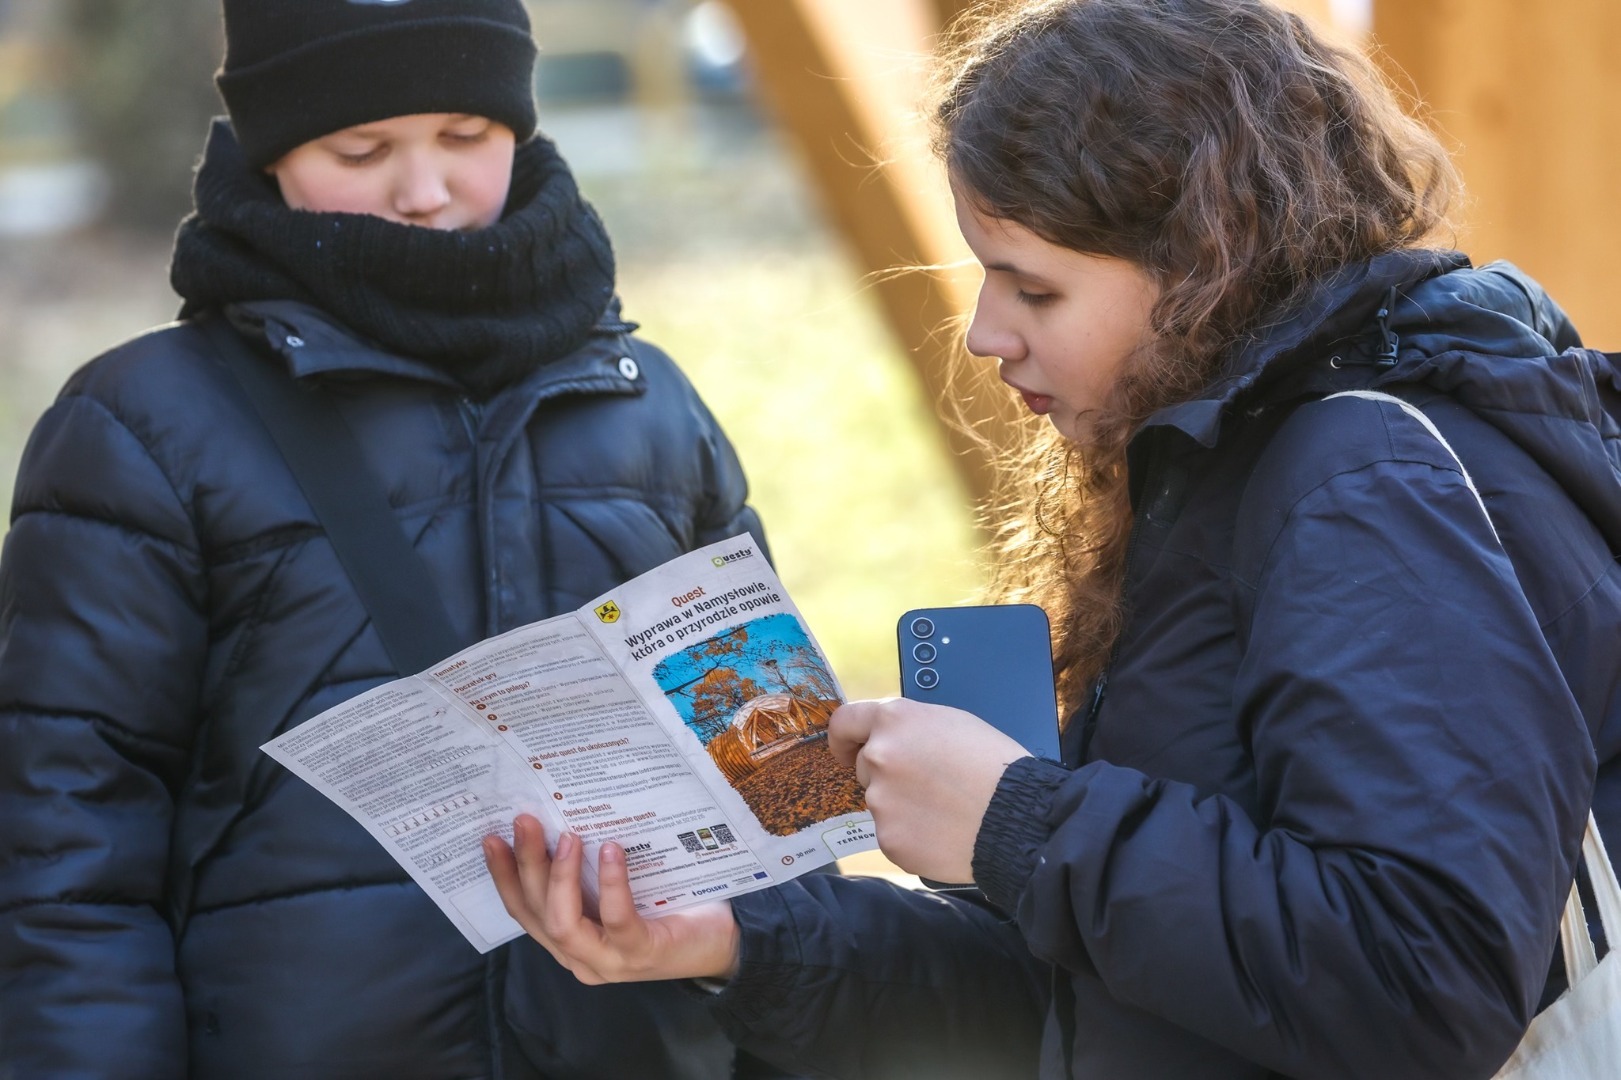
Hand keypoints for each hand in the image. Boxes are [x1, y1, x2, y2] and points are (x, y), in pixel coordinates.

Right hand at [483, 815, 740, 984]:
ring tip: (566, 835)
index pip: (522, 909)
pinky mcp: (640, 953)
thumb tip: (565, 812)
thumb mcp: (619, 886)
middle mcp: (579, 956)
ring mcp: (608, 960)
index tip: (489, 837)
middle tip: (524, 820)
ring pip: (563, 922)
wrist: (720, 940)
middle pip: (535, 911)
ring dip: (558, 876)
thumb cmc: (666, 907)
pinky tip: (611, 850)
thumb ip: (589, 869)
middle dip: (525, 865)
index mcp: (568, 939)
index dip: (502, 876)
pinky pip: (616, 919)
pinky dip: (610, 884)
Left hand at [830, 699, 1029, 882]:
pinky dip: (912, 835)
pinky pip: (892, 833)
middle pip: (866, 766)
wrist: (1016, 817)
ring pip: (881, 802)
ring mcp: (880, 801)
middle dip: (889, 775)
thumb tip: (890, 741)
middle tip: (930, 785)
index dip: (844, 738)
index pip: (845, 722)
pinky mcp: (889, 839)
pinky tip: (942, 832)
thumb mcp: (952, 723)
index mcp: (895, 720)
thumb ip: (911, 729)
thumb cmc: (994, 765)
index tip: (847, 750)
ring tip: (944, 811)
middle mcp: (879, 757)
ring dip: (902, 806)